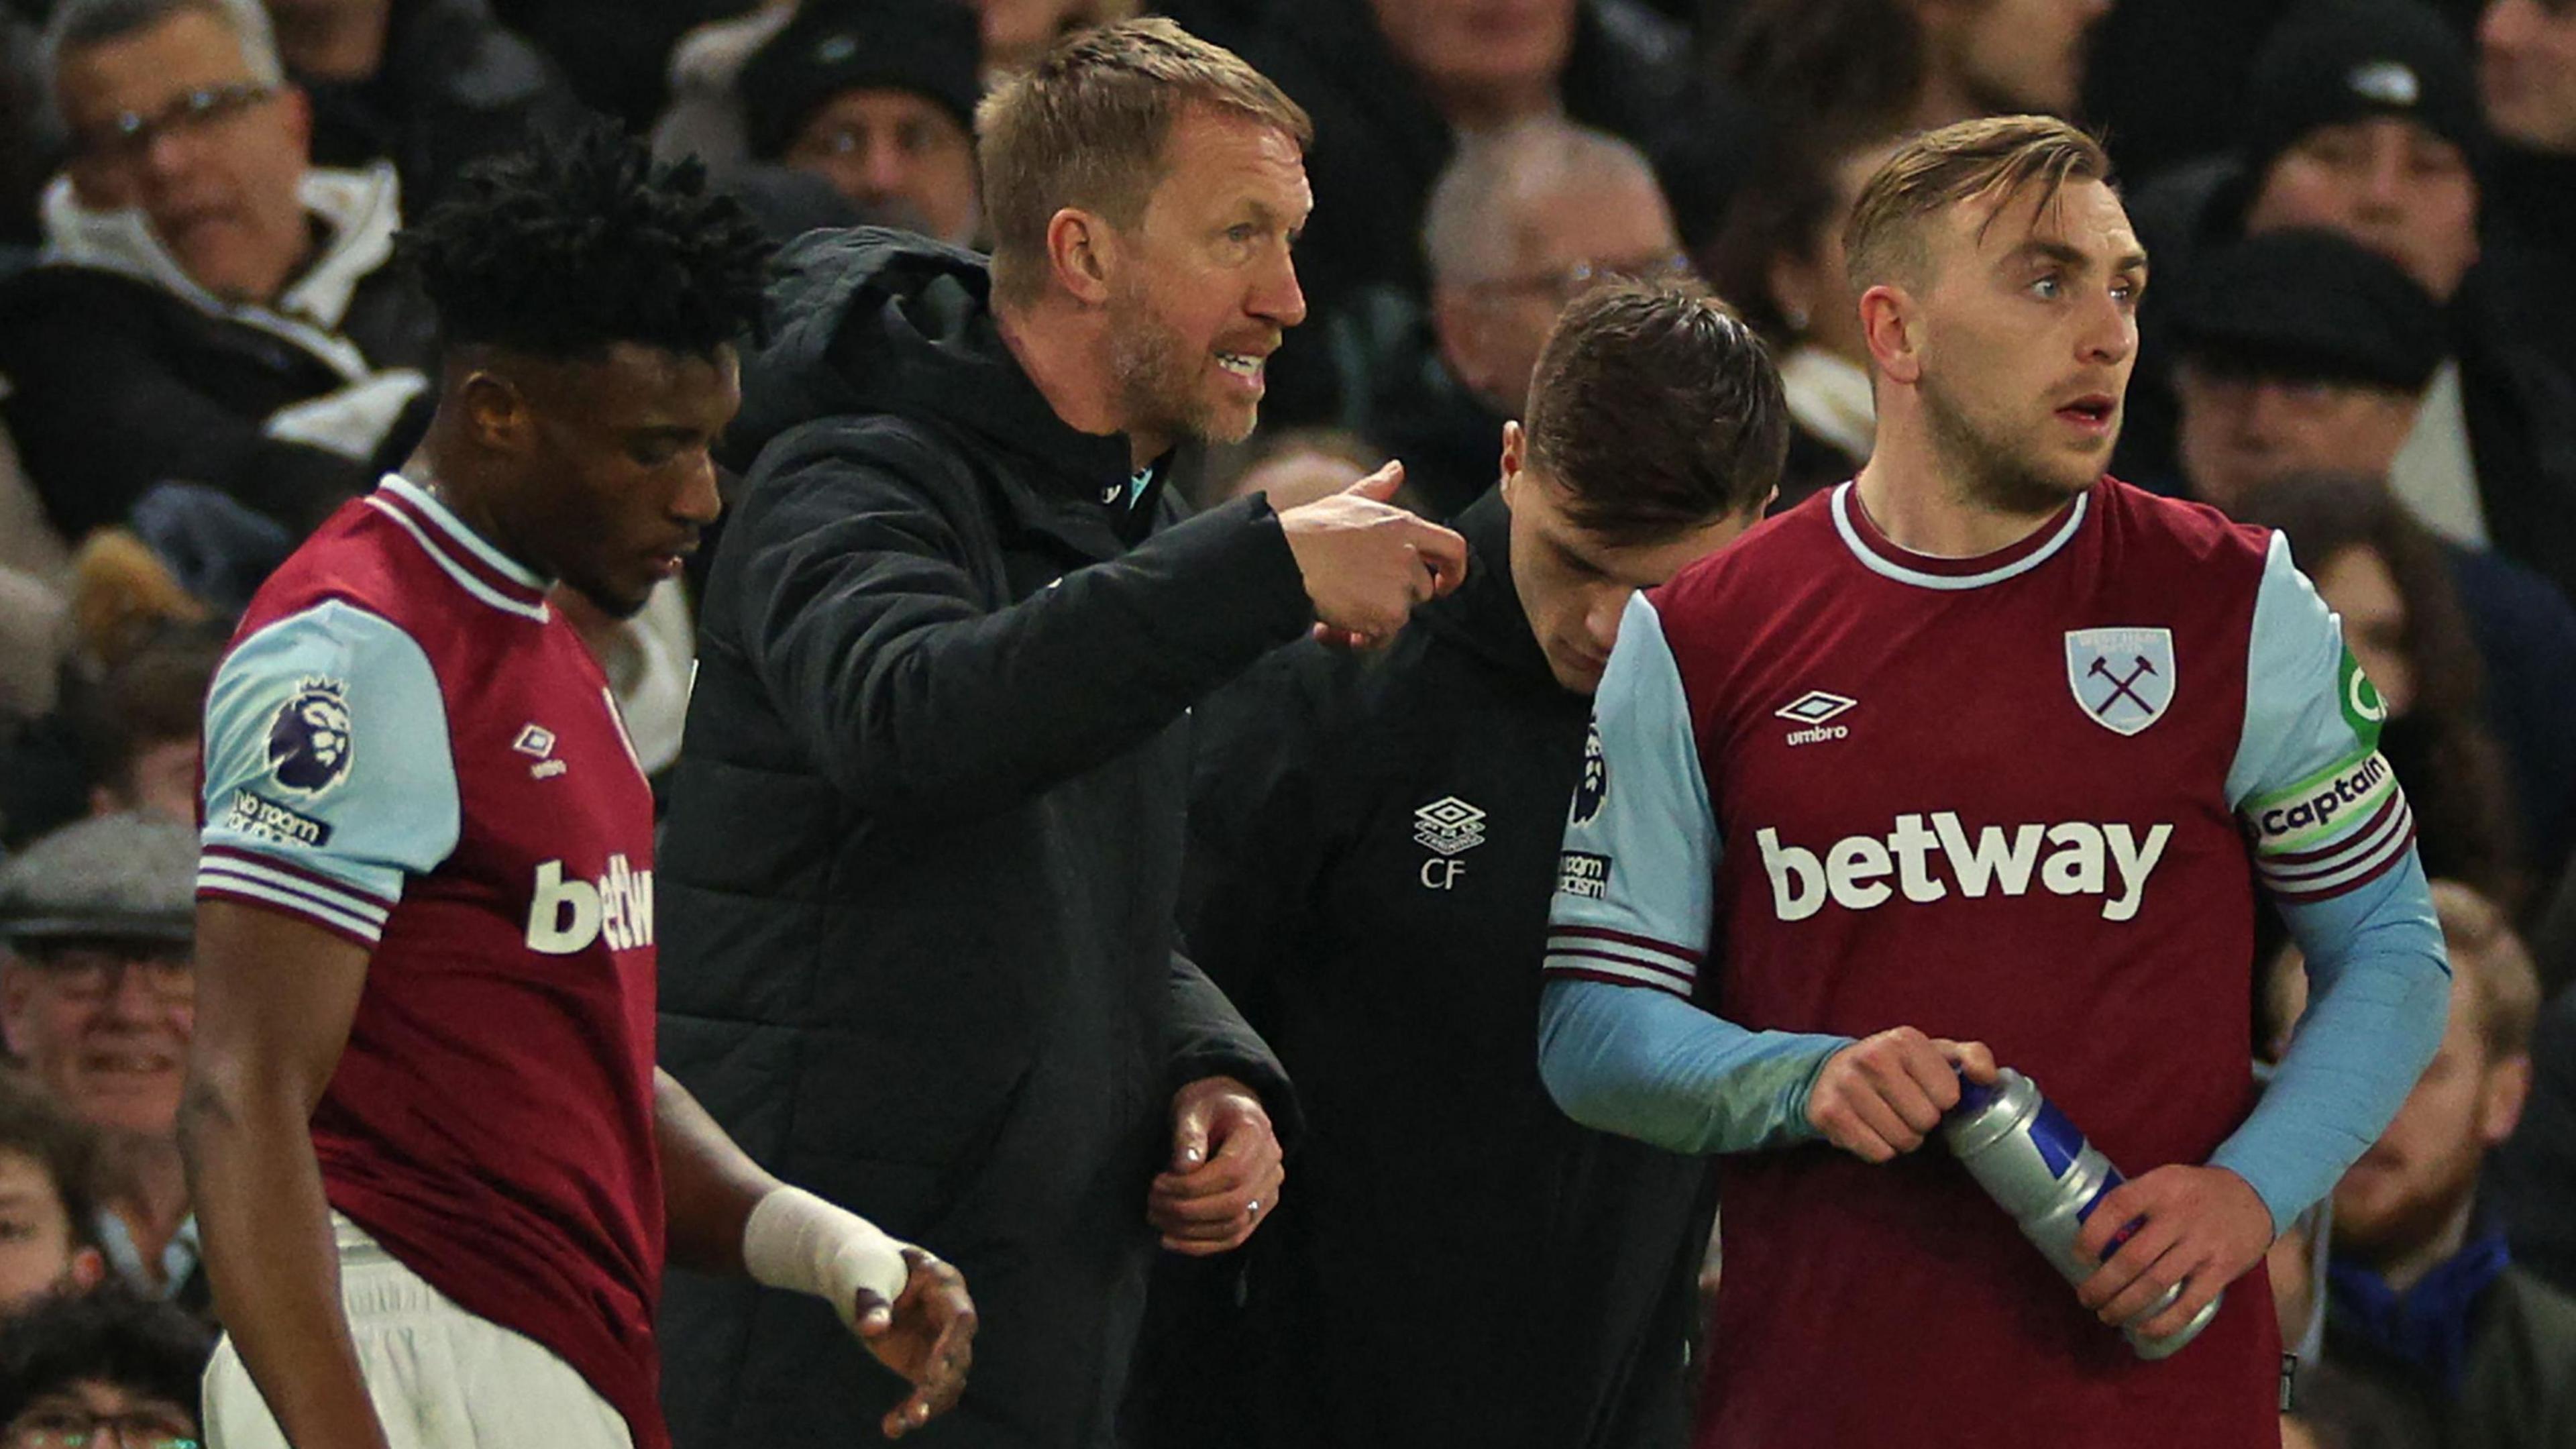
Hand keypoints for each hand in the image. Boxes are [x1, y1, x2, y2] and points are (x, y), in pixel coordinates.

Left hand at [851, 1247, 975, 1438]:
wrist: (855, 1273)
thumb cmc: (863, 1264)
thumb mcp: (864, 1274)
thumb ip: (871, 1300)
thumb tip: (873, 1329)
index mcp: (944, 1285)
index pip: (961, 1319)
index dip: (952, 1347)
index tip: (933, 1372)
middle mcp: (950, 1316)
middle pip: (958, 1357)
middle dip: (938, 1387)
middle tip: (915, 1412)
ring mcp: (939, 1341)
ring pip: (947, 1382)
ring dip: (926, 1406)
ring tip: (895, 1426)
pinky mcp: (924, 1362)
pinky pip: (927, 1391)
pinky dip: (913, 1409)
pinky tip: (892, 1426)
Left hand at [1148, 1075, 1284, 1255]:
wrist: (1230, 1110)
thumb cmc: (1207, 1105)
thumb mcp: (1192, 1108)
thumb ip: (1188, 1135)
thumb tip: (1182, 1169)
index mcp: (1256, 1133)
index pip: (1231, 1172)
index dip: (1192, 1186)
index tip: (1158, 1183)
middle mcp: (1271, 1164)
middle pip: (1234, 1203)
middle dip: (1187, 1211)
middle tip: (1152, 1204)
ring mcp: (1269, 1190)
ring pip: (1235, 1226)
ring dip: (1190, 1231)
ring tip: (1157, 1219)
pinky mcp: (1259, 1208)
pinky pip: (1235, 1236)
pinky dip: (1202, 1244)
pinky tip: (1171, 1239)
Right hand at [1278, 463, 1466, 646]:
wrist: (1284, 559)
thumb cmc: (1310, 530)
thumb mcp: (1348, 501)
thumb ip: (1378, 489)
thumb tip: (1397, 468)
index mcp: (1405, 525)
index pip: (1454, 548)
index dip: (1454, 571)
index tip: (1442, 585)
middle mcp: (1409, 555)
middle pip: (1421, 590)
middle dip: (1392, 598)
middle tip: (1353, 598)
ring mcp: (1401, 586)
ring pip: (1399, 616)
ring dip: (1370, 619)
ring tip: (1331, 612)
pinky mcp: (1388, 614)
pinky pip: (1382, 638)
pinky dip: (1357, 640)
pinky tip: (1325, 628)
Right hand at [1804, 1028, 1996, 1162]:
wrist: (1831, 1071)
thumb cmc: (1895, 1066)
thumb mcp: (1935, 1053)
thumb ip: (1972, 1056)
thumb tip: (1987, 1076)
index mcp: (1904, 1040)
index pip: (1948, 1095)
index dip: (1942, 1100)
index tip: (1926, 1091)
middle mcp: (1872, 1056)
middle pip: (1925, 1120)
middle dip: (1922, 1122)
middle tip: (1907, 1109)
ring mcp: (1846, 1084)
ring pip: (1902, 1140)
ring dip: (1903, 1138)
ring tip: (1890, 1119)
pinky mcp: (1828, 1113)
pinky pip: (1877, 1152)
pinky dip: (1880, 1149)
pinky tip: (1871, 1129)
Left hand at [2073, 1164, 2272, 1339]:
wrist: (2253, 1195)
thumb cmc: (2194, 1191)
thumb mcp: (2164, 1179)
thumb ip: (2135, 1202)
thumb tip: (2090, 1234)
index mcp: (2160, 1187)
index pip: (2117, 1207)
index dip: (2092, 1233)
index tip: (2077, 1256)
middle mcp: (2180, 1216)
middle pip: (2133, 1257)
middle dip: (2103, 1284)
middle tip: (2085, 1298)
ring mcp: (2202, 1245)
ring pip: (2156, 1283)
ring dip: (2125, 1305)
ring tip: (2106, 1315)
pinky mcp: (2221, 1270)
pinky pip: (2189, 1302)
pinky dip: (2163, 1321)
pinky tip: (2143, 1330)